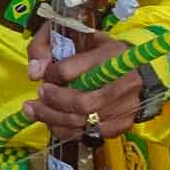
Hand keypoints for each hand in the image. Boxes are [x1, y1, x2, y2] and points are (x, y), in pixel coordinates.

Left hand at [25, 23, 143, 139]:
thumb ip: (44, 46)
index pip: (70, 70)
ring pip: (84, 122)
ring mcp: (125, 106)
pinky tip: (54, 122)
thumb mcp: (69, 35)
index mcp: (110, 54)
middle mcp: (123, 81)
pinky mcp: (123, 123)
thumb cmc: (95, 49)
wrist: (135, 68)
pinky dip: (67, 130)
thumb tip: (34, 73)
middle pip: (80, 102)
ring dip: (53, 118)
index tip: (45, 75)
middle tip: (38, 96)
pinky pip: (90, 134)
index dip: (51, 75)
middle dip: (52, 102)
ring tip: (35, 111)